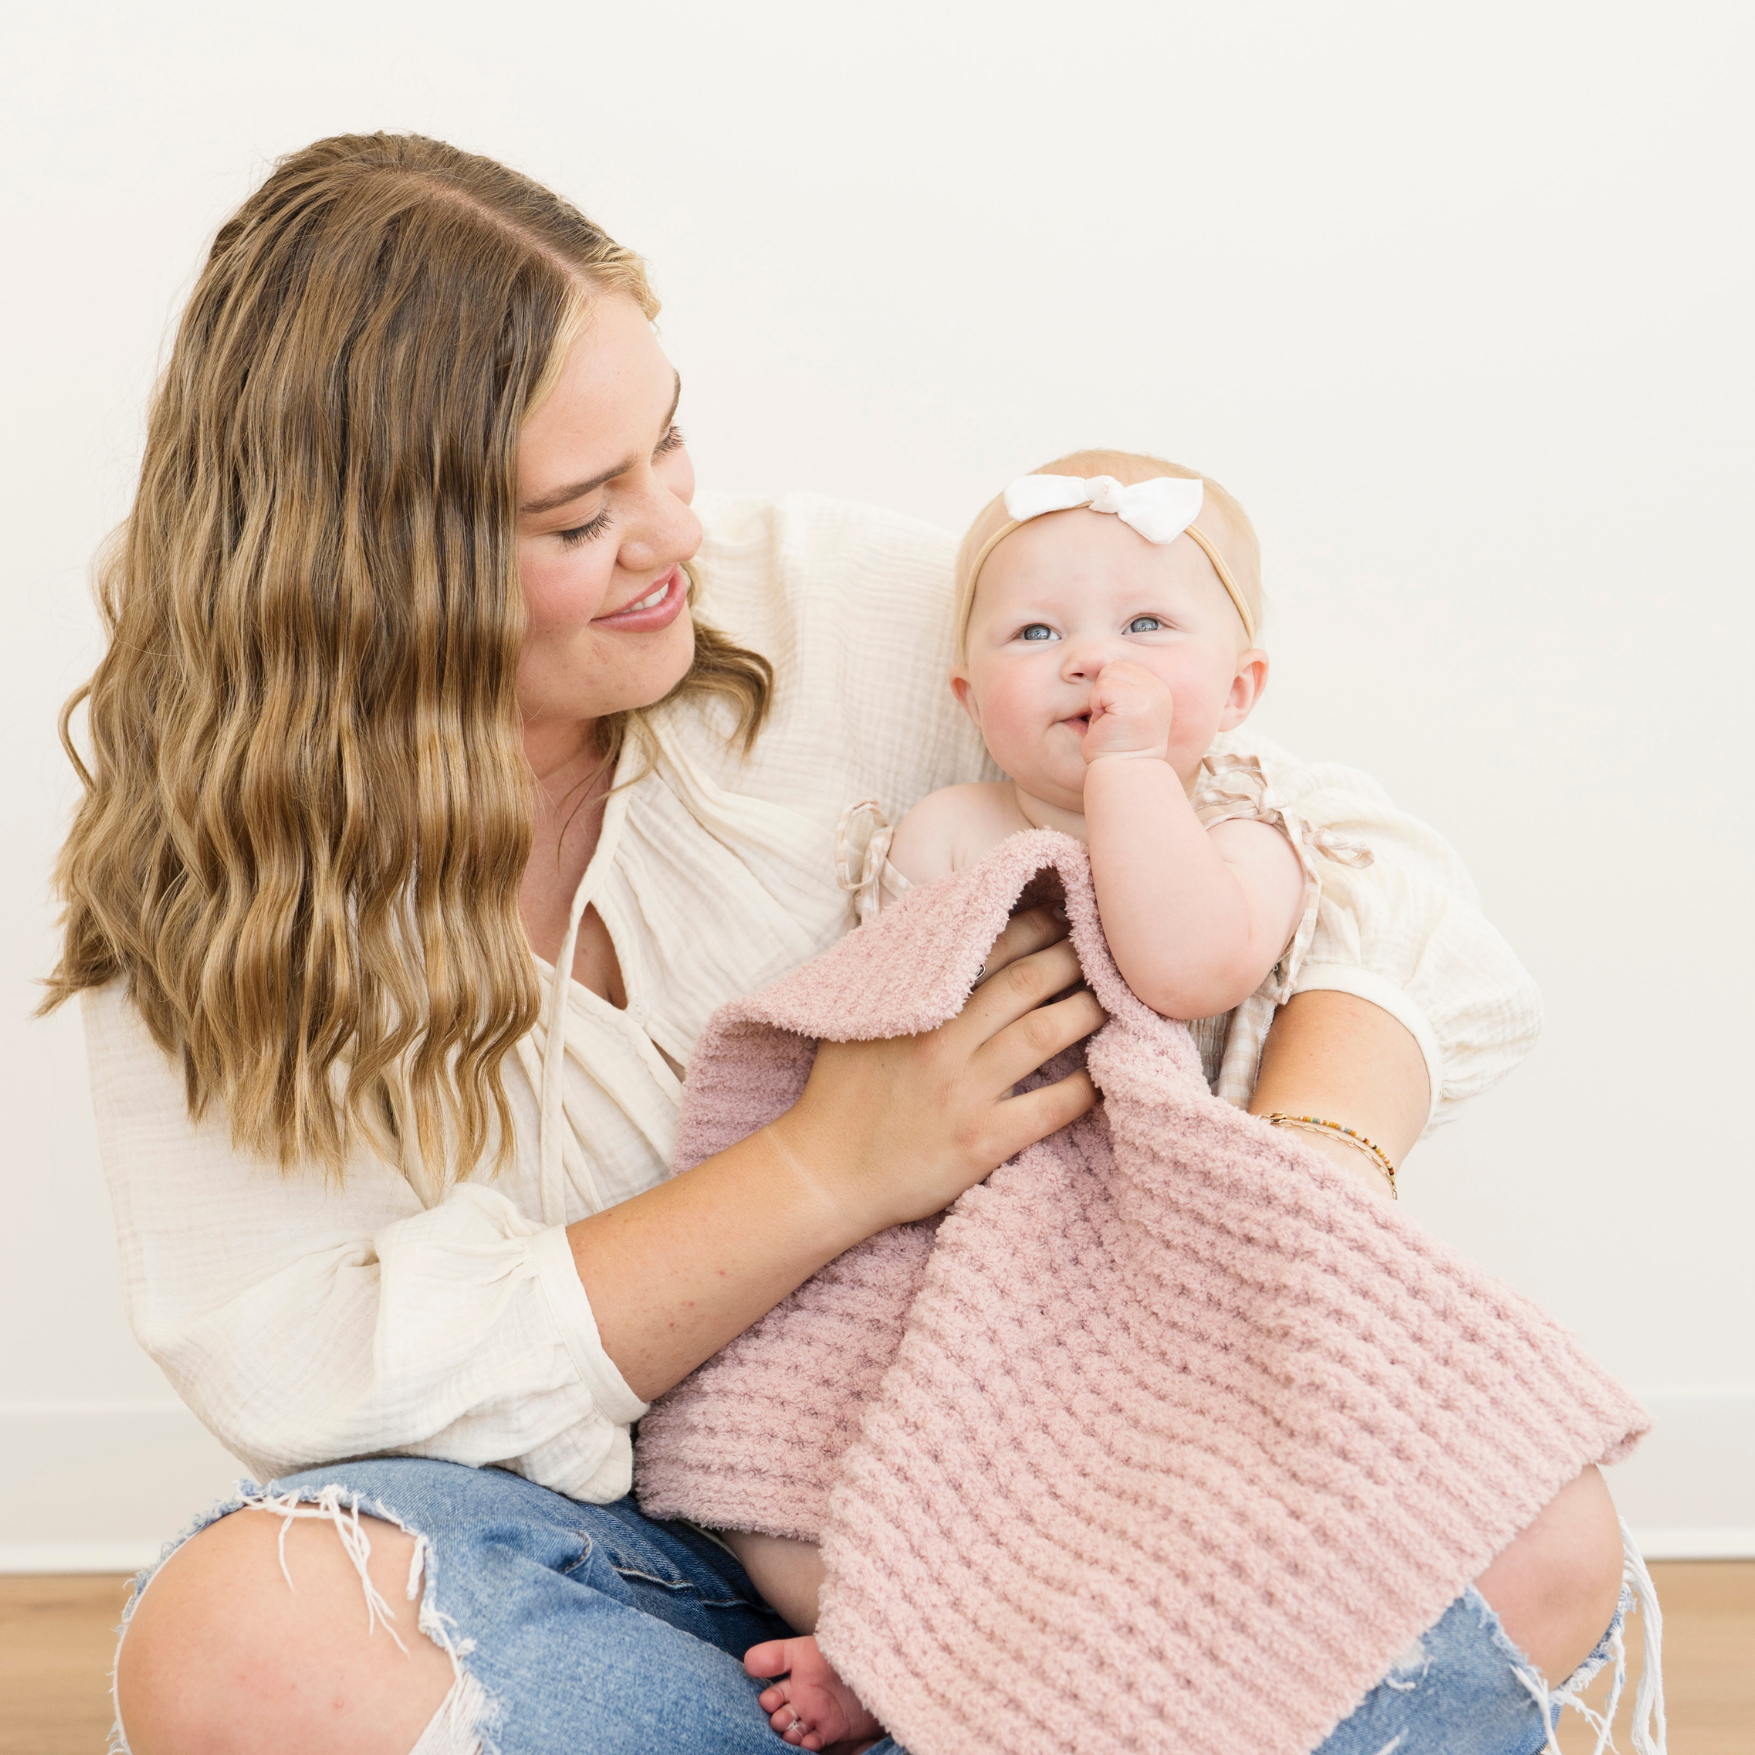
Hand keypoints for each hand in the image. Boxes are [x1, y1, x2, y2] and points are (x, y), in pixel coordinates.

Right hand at [772, 908, 1103, 1234]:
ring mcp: (964, 1091)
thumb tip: (937, 936)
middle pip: (1026, 982)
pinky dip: (1087, 1088)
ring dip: (1087, 1010)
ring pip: (1045, 1033)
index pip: (987, 949)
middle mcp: (943, 1042)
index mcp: (915, 1007)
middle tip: (1103, 949)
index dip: (1033, 926)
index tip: (1062, 915)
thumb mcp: (857, 1021)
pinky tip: (1108, 1074)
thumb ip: (897, 980)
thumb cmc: (839, 1096)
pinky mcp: (982, 1141)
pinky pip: (1051, 1107)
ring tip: (1116, 999)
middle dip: (1072, 958)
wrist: (825, 1175)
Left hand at [1083, 659, 1172, 761]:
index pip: (1122, 668)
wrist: (1125, 772)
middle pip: (1114, 667)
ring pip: (1106, 675)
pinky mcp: (1133, 700)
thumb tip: (1087, 660)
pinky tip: (1108, 725)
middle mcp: (1158, 688)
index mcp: (1157, 689)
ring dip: (1099, 701)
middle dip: (1104, 694)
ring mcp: (1148, 692)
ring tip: (1111, 723)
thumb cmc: (1117, 747)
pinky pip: (1101, 689)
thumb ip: (1116, 685)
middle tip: (1113, 722)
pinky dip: (1096, 707)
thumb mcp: (1120, 710)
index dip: (1109, 692)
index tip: (1118, 718)